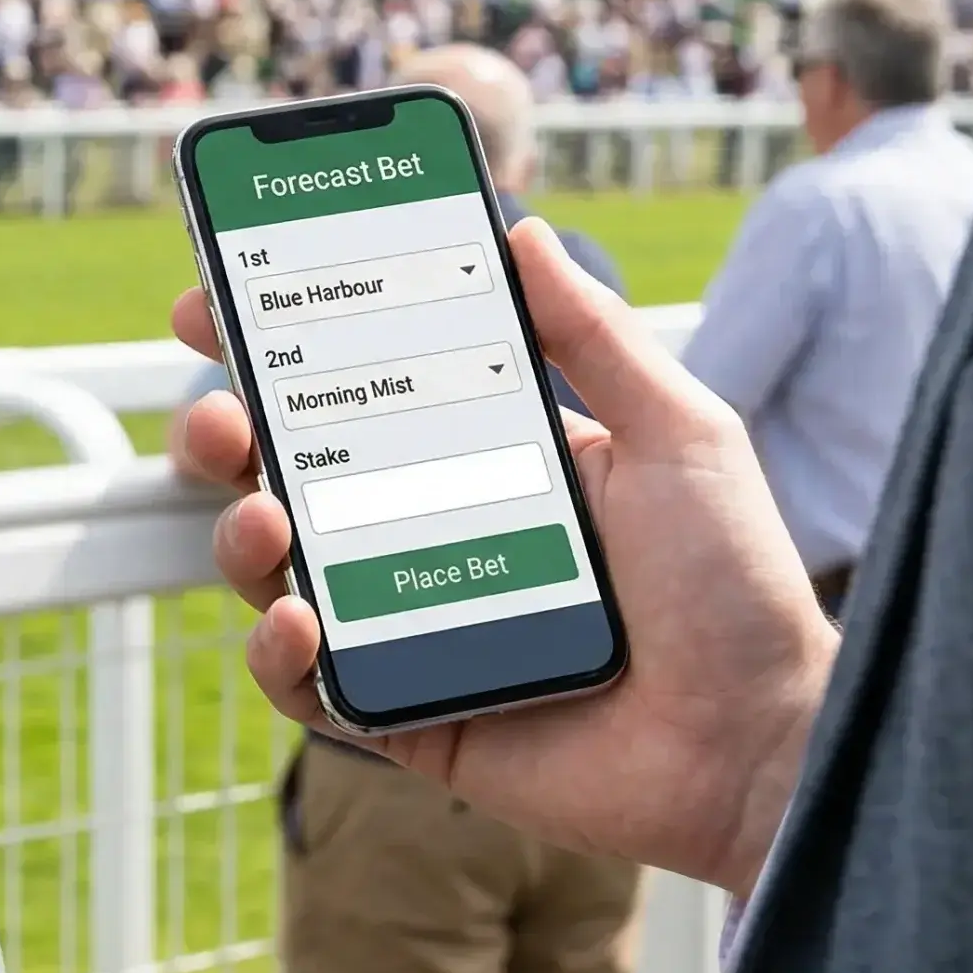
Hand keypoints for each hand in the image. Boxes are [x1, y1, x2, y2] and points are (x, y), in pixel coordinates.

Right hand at [169, 218, 838, 894]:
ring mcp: (402, 624)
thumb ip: (595, 335)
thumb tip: (524, 230)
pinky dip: (278, 652)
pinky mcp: (400, 714)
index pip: (352, 388)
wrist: (760, 742)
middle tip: (220, 411)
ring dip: (236, 536)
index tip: (212, 300)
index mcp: (478, 457)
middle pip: (283, 473)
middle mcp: (423, 535)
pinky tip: (302, 619)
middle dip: (223, 432)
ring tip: (262, 514)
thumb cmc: (736, 588)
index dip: (275, 344)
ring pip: (272, 572)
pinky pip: (304, 684)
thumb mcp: (678, 432)